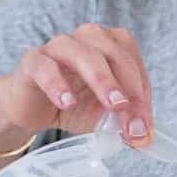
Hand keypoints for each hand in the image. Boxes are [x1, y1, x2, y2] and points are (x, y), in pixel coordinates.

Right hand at [0, 25, 153, 142]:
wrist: (33, 109)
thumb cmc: (74, 104)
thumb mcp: (106, 115)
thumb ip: (126, 121)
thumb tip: (144, 137)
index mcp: (112, 45)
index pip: (134, 63)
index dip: (143, 94)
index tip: (143, 125)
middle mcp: (88, 38)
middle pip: (115, 55)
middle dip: (129, 90)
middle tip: (133, 122)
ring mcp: (58, 47)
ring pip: (84, 54)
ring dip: (102, 80)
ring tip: (113, 105)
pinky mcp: (32, 61)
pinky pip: (45, 67)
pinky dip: (57, 84)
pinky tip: (67, 102)